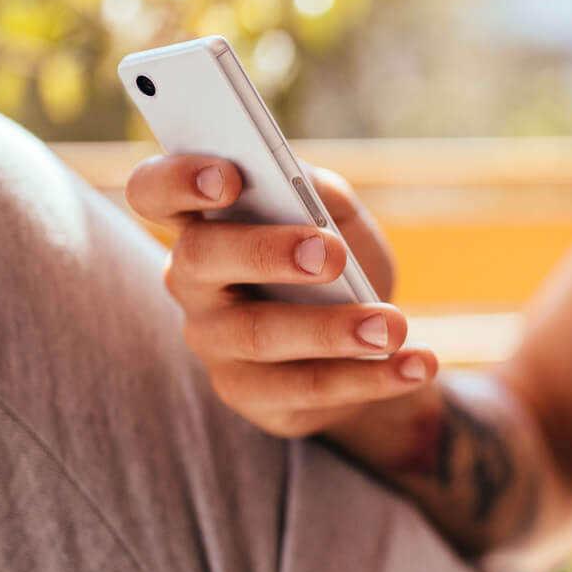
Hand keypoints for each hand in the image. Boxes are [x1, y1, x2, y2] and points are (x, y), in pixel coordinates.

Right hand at [124, 154, 438, 436]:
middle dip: (264, 251)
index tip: (227, 177)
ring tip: (392, 326)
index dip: (176, 179)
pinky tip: (417, 363)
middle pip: (199, 259)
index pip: (153, 191)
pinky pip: (305, 389)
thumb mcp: (340, 220)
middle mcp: (192, 281)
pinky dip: (370, 377)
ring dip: (331, 329)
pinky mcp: (251, 395)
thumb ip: (321, 193)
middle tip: (327, 253)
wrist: (365, 342)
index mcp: (201, 220)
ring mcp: (214, 343)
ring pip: (258, 334)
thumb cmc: (337, 265)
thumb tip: (310, 187)